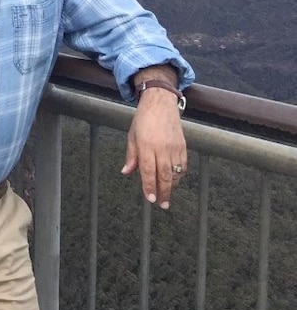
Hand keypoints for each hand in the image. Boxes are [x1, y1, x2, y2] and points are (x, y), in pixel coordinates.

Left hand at [122, 87, 186, 208]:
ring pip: (176, 172)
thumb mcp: (132, 136)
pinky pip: (183, 165)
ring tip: (168, 195)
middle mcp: (162, 148)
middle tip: (163, 205)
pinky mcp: (183, 146)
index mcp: (146, 146)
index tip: (150, 199)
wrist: (160, 104)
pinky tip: (175, 181)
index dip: (149, 187)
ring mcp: (174, 147)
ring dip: (172, 186)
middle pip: (164, 176)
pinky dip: (180, 176)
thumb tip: (126, 172)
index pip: (148, 172)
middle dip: (164, 192)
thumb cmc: (143, 119)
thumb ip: (131, 156)